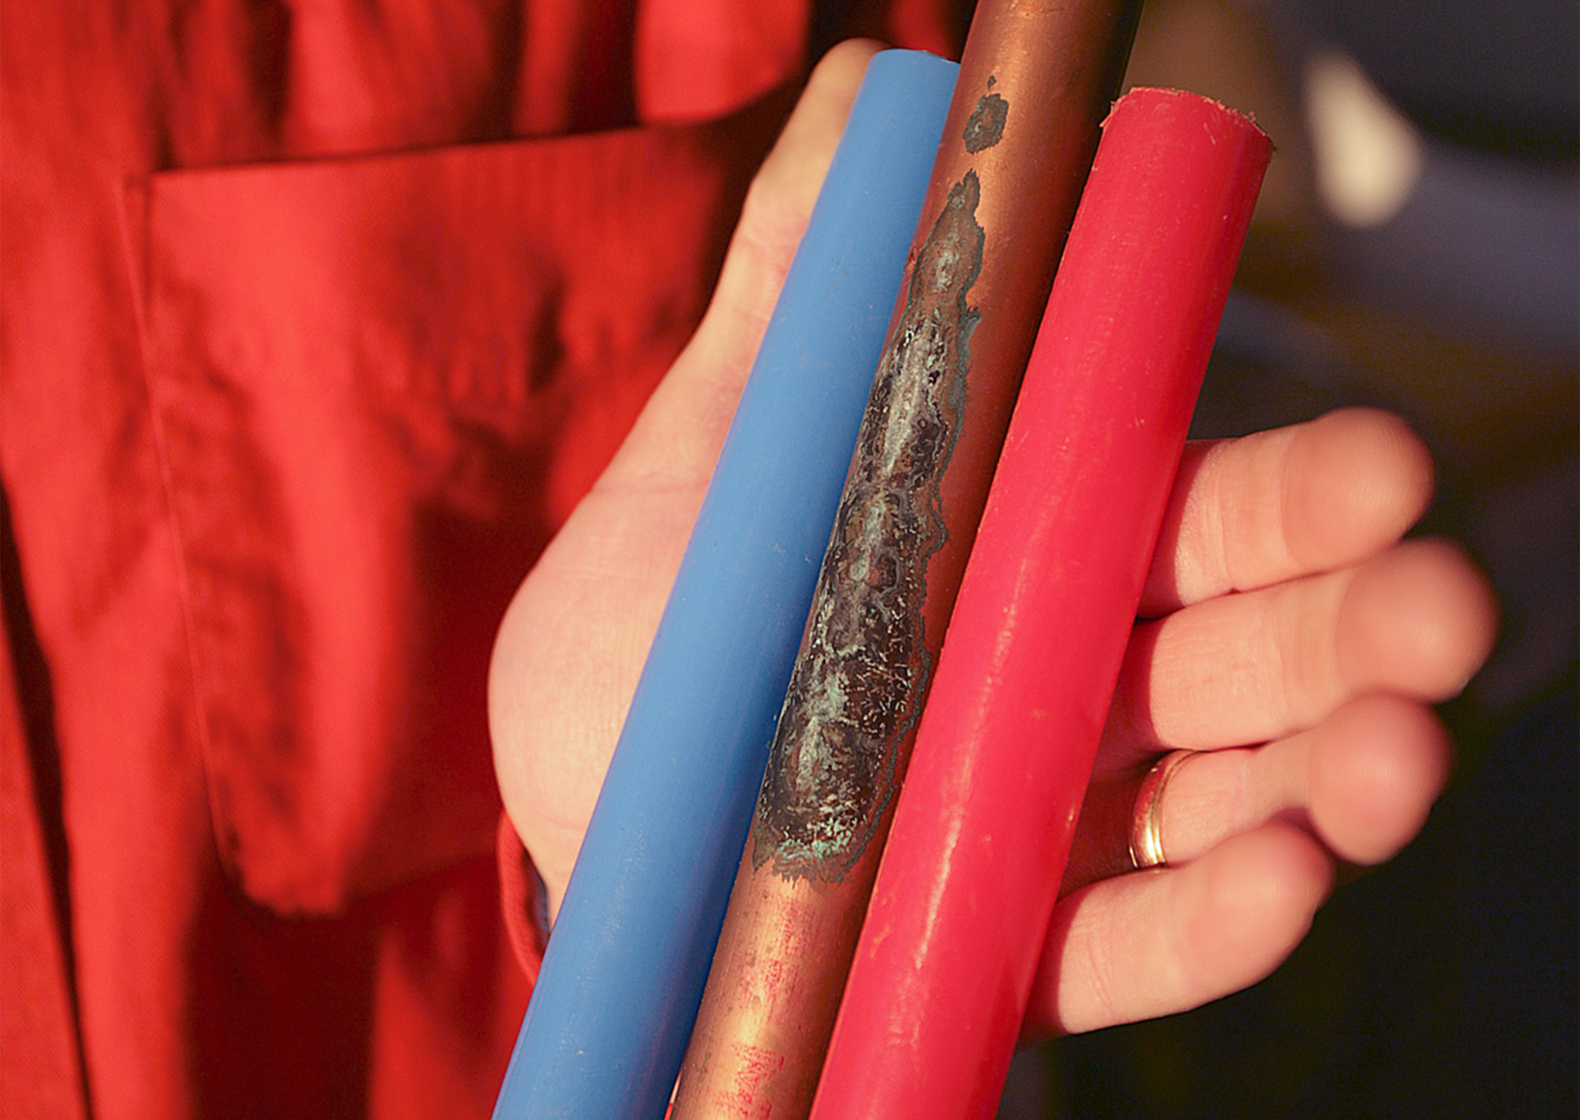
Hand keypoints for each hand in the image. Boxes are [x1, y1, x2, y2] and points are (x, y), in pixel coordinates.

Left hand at [487, 39, 1496, 1034]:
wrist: (564, 808)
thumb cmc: (646, 625)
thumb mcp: (716, 442)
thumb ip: (804, 284)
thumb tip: (881, 90)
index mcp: (1022, 553)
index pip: (1191, 512)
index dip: (1295, 490)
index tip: (1382, 465)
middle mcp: (1062, 682)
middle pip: (1238, 654)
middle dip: (1349, 632)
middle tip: (1440, 612)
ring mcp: (1045, 819)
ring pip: (1217, 800)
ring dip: (1322, 783)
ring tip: (1398, 762)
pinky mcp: (1003, 945)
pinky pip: (1120, 947)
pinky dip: (1203, 922)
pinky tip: (1282, 882)